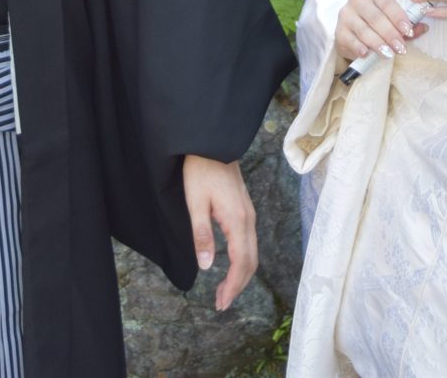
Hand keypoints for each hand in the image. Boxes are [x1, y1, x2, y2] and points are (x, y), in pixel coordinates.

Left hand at [181, 154, 256, 310]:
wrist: (211, 144)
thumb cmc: (200, 170)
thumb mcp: (195, 203)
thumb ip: (201, 235)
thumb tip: (207, 266)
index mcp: (237, 220)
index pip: (241, 262)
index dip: (233, 286)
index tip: (222, 303)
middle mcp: (248, 219)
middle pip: (251, 262)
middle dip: (238, 286)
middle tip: (221, 303)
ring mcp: (249, 214)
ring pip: (252, 253)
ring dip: (240, 275)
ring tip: (223, 291)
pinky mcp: (244, 210)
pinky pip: (248, 242)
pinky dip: (242, 261)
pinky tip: (230, 266)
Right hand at [333, 0, 426, 63]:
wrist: (353, 29)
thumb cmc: (378, 23)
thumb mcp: (394, 21)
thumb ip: (408, 26)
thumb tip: (423, 28)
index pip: (387, 3)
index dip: (398, 17)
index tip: (408, 30)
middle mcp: (358, 0)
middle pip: (376, 17)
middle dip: (390, 34)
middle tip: (401, 48)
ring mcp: (346, 15)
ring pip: (364, 30)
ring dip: (378, 43)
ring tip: (389, 54)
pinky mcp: (339, 31)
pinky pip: (350, 40)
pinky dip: (358, 47)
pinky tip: (366, 53)